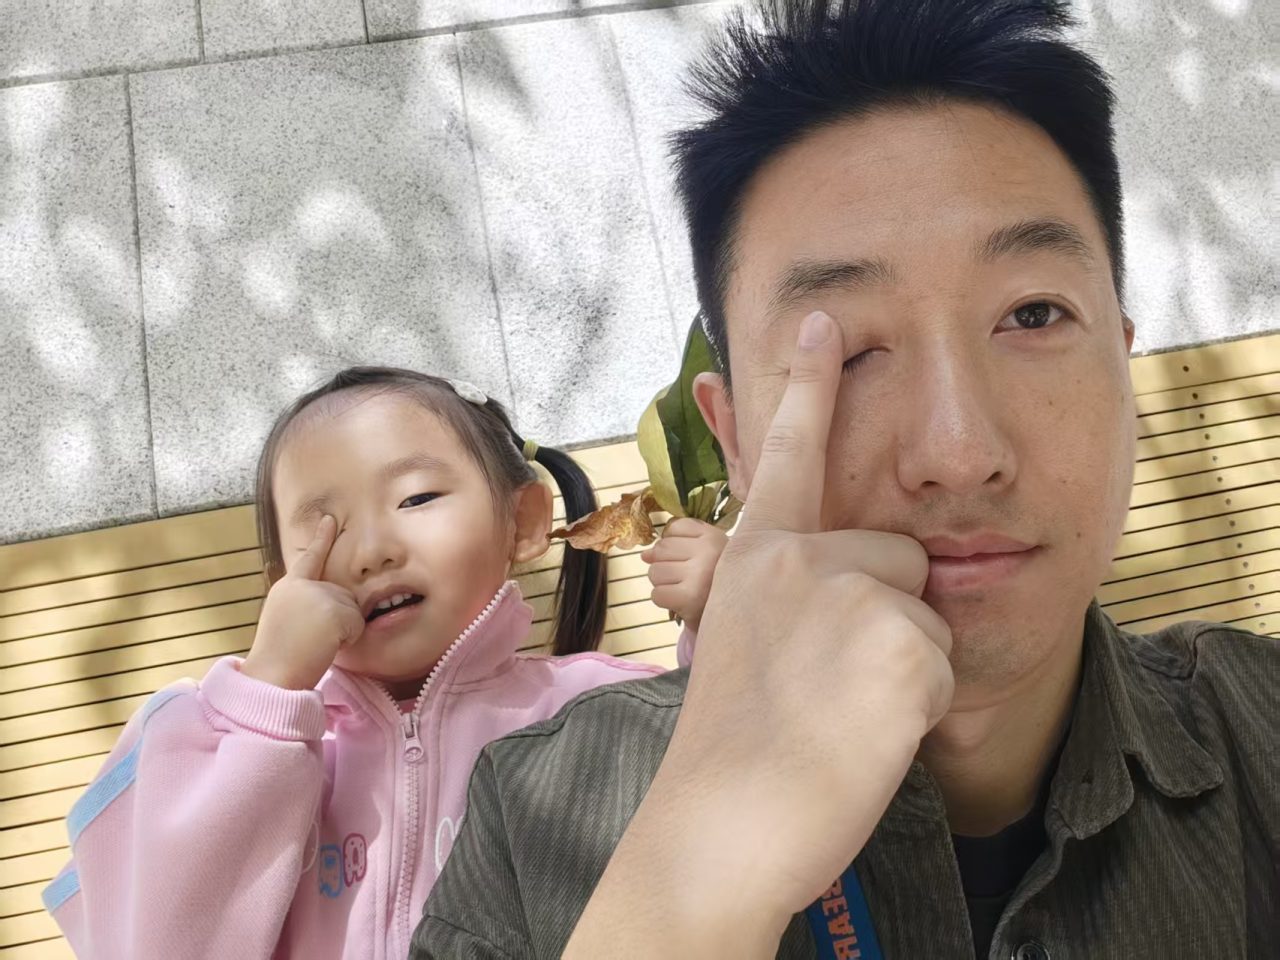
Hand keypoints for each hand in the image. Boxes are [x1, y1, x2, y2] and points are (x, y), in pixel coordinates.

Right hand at [242, 516, 365, 690]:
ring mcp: (317, 595)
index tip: (330, 518)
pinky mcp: (332, 609)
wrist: (271, 676)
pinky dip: (347, 640)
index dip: (321, 538)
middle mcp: (302, 585)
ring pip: (352, 611)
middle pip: (343, 597)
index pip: (309, 558)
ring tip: (313, 644)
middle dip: (337, 621)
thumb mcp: (288, 621)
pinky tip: (323, 646)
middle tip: (310, 641)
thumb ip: (308, 605)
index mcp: (288, 588)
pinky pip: (357, 624)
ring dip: (342, 633)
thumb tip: (339, 606)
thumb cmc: (280, 659)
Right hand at [566, 312, 953, 956]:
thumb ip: (787, 591)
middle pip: (898, 556)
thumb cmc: (730, 748)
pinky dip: (915, 709)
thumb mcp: (743, 643)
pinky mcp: (901, 642)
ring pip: (925, 614)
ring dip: (901, 669)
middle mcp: (800, 556)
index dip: (807, 382)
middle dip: (888, 614)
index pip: (789, 450)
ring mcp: (849, 592)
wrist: (720, 824)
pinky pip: (942, 665)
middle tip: (826, 687)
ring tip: (837, 715)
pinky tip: (860, 734)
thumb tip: (851, 576)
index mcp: (757, 553)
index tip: (823, 318)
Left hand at [642, 518, 727, 631]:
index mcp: (714, 536)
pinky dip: (665, 601)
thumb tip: (645, 555)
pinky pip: (656, 594)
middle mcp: (709, 551)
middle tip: (687, 579)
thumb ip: (677, 546)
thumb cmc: (716, 583)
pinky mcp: (690, 598)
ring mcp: (700, 574)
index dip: (675, 545)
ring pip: (655, 572)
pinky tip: (682, 603)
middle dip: (665, 565)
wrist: (735, 617)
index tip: (691, 559)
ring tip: (685, 591)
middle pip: (661, 549)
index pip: (674, 527)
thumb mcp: (706, 555)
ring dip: (664, 584)